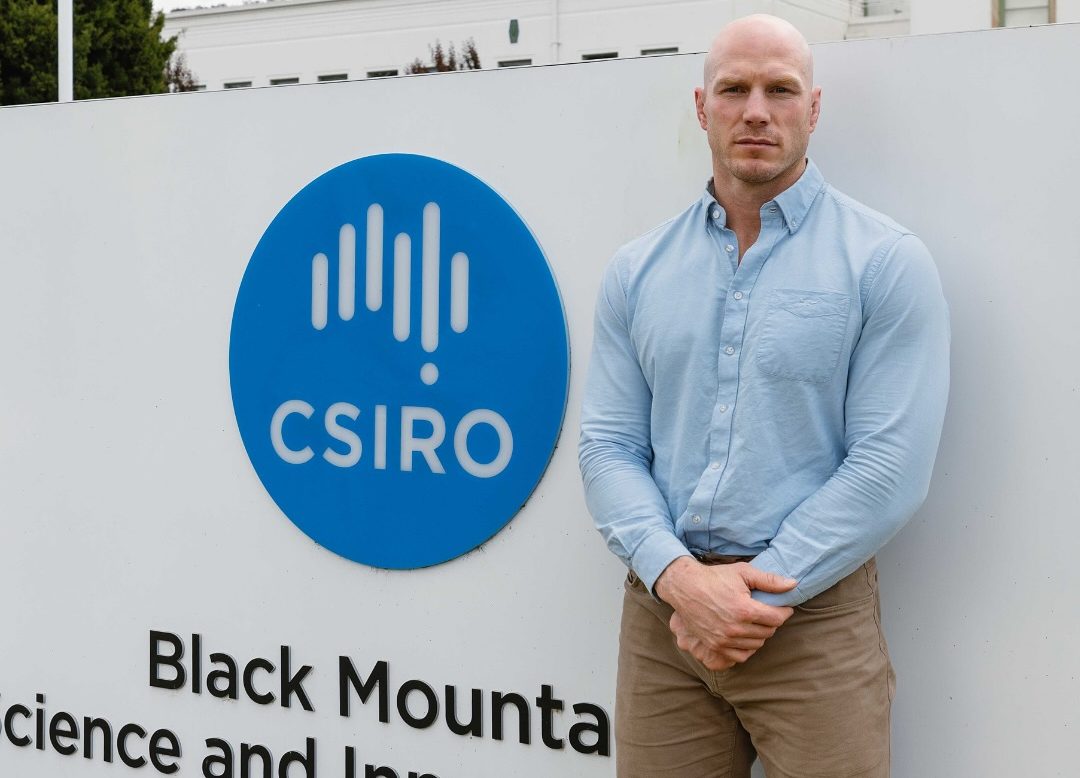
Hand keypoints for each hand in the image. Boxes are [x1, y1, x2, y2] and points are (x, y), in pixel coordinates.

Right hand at [654, 557, 796, 670]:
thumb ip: (769, 580)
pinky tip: (747, 635)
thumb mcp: (743, 572)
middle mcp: (735, 628)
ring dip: (761, 634)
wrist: (685, 587)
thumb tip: (793, 584)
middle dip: (772, 621)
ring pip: (757, 644)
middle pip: (768, 632)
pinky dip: (748, 648)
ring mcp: (724, 639)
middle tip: (769, 612)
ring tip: (757, 622)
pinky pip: (741, 655)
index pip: (777, 618)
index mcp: (744, 609)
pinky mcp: (715, 646)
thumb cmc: (715, 577)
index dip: (784, 612)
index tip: (784, 607)